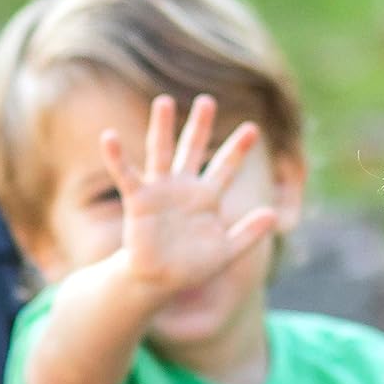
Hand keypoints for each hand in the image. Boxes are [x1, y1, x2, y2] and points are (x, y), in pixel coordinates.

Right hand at [100, 93, 279, 296]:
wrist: (160, 281)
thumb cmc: (192, 266)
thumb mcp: (226, 251)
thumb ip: (249, 233)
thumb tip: (274, 215)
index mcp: (207, 198)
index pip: (226, 167)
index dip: (238, 150)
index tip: (253, 128)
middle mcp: (184, 187)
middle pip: (193, 149)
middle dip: (200, 127)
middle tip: (207, 101)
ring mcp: (160, 191)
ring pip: (161, 152)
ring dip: (162, 128)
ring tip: (164, 102)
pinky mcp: (138, 200)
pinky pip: (127, 175)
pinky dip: (117, 157)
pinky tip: (109, 137)